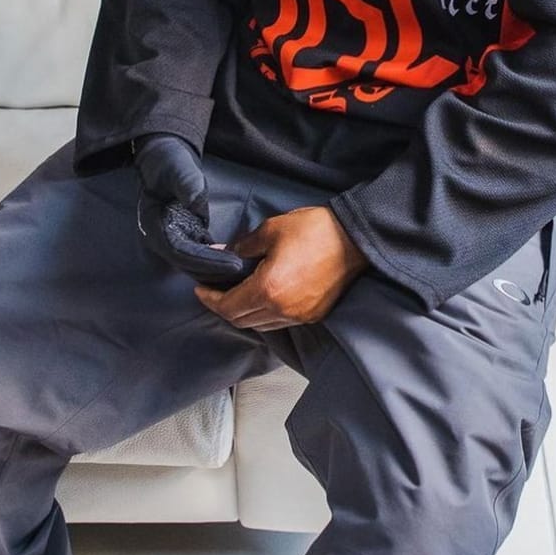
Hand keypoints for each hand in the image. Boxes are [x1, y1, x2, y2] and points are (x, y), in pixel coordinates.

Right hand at [132, 133, 258, 286]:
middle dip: (214, 270)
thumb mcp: (178, 169)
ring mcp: (173, 238)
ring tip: (243, 269)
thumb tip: (195, 202)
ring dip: (215, 269)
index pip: (181, 252)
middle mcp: (162, 237)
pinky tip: (235, 261)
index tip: (232, 262)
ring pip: (194, 264)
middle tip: (243, 270)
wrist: (166, 157)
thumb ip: (186, 184)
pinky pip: (200, 255)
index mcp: (155, 225)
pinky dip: (215, 260)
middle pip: (187, 264)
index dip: (206, 261)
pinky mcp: (186, 235)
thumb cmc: (170, 162)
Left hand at [193, 204, 370, 329]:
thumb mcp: (272, 229)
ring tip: (236, 294)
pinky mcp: (313, 316)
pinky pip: (280, 322)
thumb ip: (243, 246)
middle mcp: (282, 310)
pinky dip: (264, 314)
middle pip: (241, 321)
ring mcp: (299, 316)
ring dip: (244, 313)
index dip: (210, 299)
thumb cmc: (314, 229)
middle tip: (214, 291)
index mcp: (268, 289)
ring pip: (260, 325)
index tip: (200, 289)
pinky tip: (262, 298)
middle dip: (223, 308)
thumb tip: (221, 254)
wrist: (355, 239)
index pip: (228, 307)